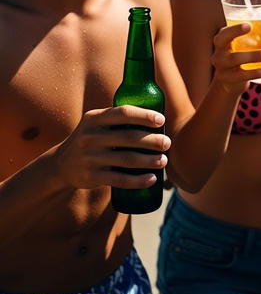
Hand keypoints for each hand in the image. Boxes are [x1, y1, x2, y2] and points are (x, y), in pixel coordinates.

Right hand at [54, 106, 169, 190]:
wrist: (60, 165)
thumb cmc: (91, 139)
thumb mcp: (96, 123)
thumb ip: (118, 118)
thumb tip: (157, 116)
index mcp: (94, 118)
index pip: (123, 113)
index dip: (144, 116)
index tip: (161, 121)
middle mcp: (90, 136)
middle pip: (129, 137)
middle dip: (152, 141)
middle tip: (167, 143)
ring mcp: (89, 157)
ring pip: (127, 159)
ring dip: (149, 161)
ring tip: (164, 161)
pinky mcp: (91, 177)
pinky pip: (119, 179)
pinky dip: (138, 180)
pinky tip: (152, 179)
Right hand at [209, 22, 260, 93]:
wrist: (231, 81)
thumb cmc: (245, 55)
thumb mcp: (251, 45)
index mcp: (224, 38)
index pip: (225, 30)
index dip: (235, 28)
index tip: (250, 25)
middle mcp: (218, 50)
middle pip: (221, 41)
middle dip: (236, 35)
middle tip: (256, 35)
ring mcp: (221, 66)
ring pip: (233, 59)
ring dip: (252, 56)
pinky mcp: (226, 79)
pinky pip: (239, 76)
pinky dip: (253, 73)